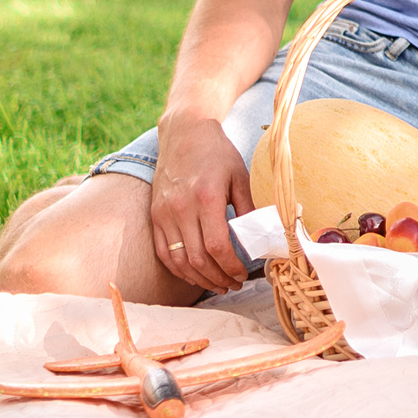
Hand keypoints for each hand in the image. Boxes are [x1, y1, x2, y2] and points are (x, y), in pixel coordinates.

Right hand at [150, 113, 255, 292]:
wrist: (185, 133)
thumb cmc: (217, 153)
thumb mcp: (240, 176)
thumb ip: (248, 208)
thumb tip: (262, 237)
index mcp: (206, 197)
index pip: (217, 245)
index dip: (231, 266)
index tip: (243, 274)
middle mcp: (181, 208)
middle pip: (197, 258)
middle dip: (218, 277)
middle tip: (233, 284)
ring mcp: (164, 213)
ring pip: (178, 260)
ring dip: (198, 278)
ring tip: (217, 284)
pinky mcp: (155, 216)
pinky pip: (163, 252)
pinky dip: (179, 268)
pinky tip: (194, 274)